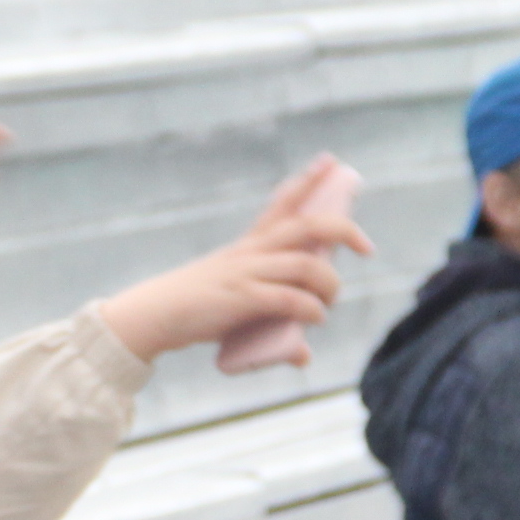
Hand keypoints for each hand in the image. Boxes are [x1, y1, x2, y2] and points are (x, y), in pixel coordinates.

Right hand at [97, 161, 373, 362]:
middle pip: (307, 226)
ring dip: (330, 285)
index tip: (331, 163)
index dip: (308, 181)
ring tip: (329, 303)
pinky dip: (310, 310)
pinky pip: (289, 299)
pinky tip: (314, 319)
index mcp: (249, 245)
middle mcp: (251, 251)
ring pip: (306, 264)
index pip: (282, 203)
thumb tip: (303, 356)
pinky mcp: (242, 298)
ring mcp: (247, 272)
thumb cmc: (195, 309)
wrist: (154, 315)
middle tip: (365, 247)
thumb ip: (273, 324)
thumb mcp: (236, 305)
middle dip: (343, 229)